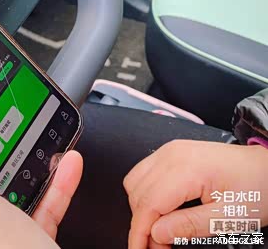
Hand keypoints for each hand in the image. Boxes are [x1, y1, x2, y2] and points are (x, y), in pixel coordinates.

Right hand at [124, 140, 267, 247]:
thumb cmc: (256, 188)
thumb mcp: (229, 218)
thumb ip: (190, 225)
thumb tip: (156, 234)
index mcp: (186, 168)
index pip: (148, 203)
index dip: (139, 232)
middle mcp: (171, 154)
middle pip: (138, 193)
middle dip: (142, 223)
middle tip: (159, 247)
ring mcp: (169, 150)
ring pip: (135, 182)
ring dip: (142, 209)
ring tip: (161, 230)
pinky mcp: (170, 153)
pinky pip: (144, 174)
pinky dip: (146, 195)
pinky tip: (162, 211)